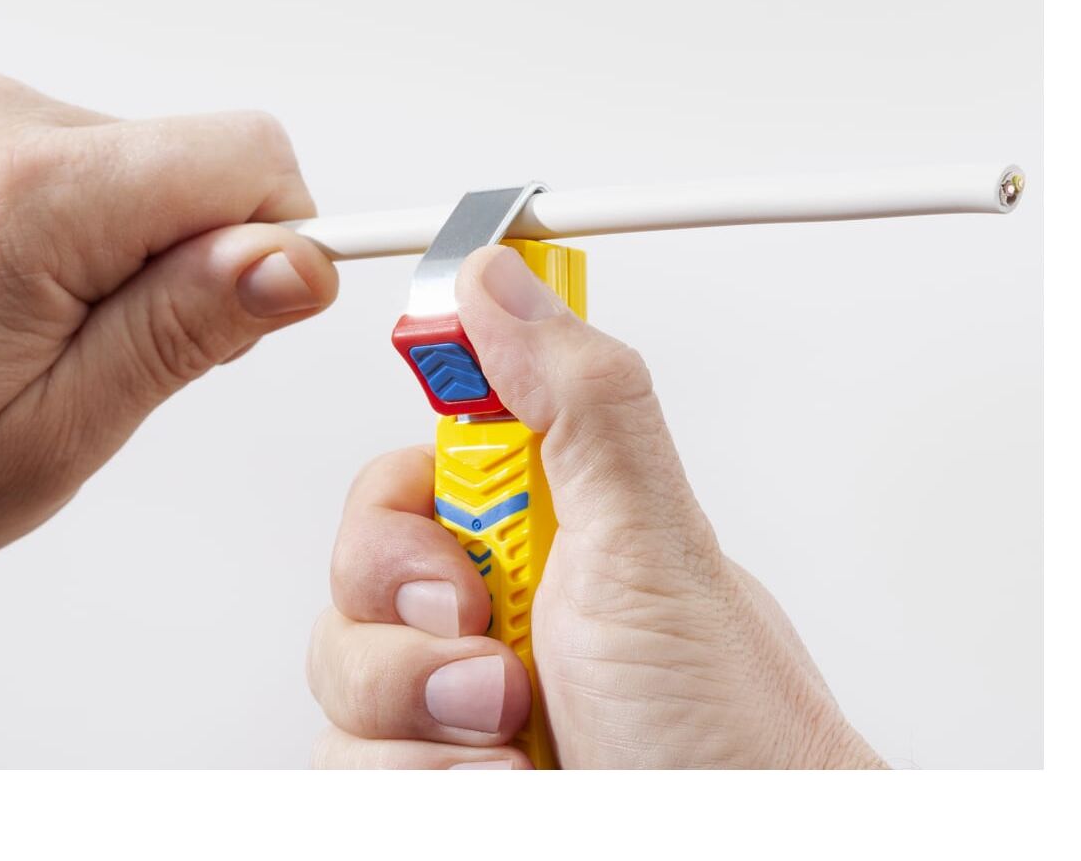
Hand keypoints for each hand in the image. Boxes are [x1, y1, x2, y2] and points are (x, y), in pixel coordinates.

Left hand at [0, 72, 336, 552]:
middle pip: (197, 155)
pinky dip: (82, 222)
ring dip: (133, 242)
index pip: (245, 156)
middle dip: (200, 252)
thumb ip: (182, 335)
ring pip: (141, 159)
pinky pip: (81, 156)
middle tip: (124, 343)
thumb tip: (298, 264)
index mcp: (29, 198)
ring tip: (48, 320)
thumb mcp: (51, 433)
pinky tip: (17, 284)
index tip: (295, 294)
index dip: (293, 230)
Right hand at [306, 245, 885, 768]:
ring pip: (341, 676)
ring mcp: (453, 702)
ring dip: (424, 716)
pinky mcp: (431, 777)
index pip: (407, 475)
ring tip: (516, 733)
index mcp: (542, 530)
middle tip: (491, 639)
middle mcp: (491, 610)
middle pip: (354, 576)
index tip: (449, 531)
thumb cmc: (727, 728)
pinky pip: (349, 768)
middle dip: (412, 622)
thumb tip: (500, 277)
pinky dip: (421, 784)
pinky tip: (504, 784)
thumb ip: (579, 399)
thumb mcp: (651, 541)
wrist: (739, 850)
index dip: (400, 503)